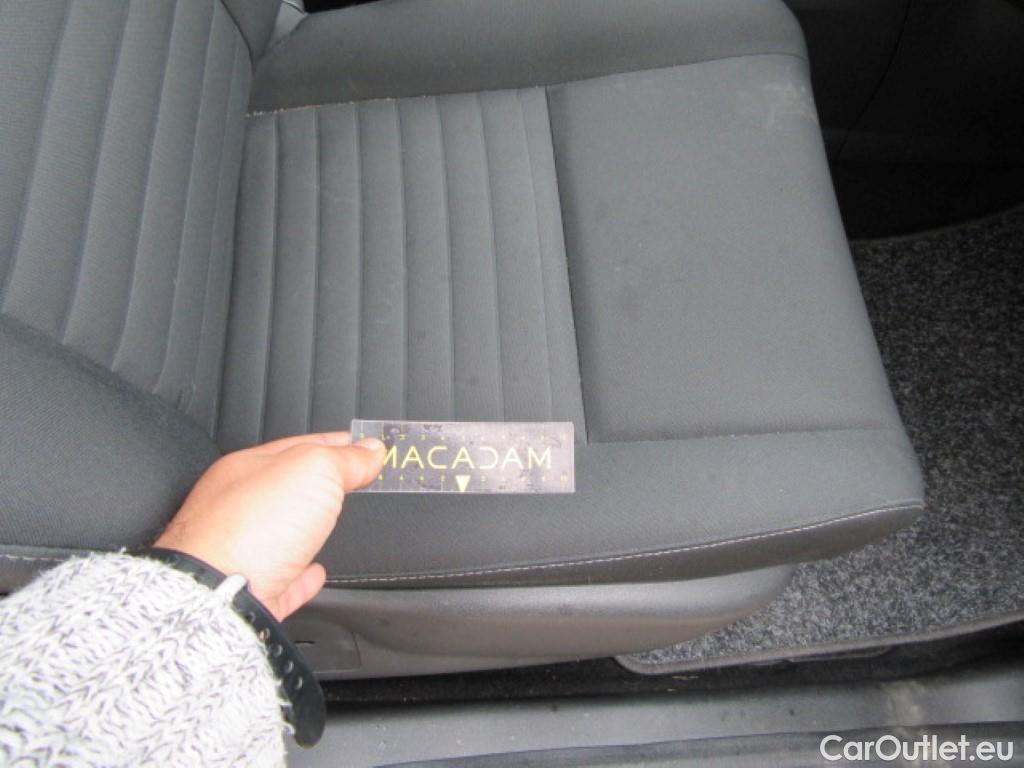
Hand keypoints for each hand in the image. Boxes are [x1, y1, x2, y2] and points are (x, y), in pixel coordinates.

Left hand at [154, 432, 384, 620]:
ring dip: (307, 526)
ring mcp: (240, 551)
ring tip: (330, 521)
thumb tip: (370, 450)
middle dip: (316, 484)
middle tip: (348, 479)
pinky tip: (315, 572)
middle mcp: (236, 507)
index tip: (363, 445)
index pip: (300, 445)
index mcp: (248, 468)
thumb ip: (345, 458)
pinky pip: (282, 578)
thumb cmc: (251, 526)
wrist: (219, 596)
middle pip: (284, 488)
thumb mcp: (314, 469)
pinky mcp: (251, 593)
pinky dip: (302, 574)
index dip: (336, 443)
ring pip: (279, 532)